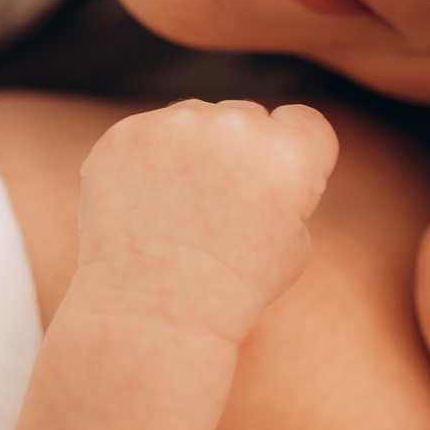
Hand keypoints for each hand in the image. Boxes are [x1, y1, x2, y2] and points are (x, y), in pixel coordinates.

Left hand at [71, 99, 337, 341]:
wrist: (156, 311)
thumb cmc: (234, 287)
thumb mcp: (295, 243)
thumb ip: (288, 188)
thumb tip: (264, 160)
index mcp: (289, 153)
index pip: (302, 122)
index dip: (291, 153)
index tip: (270, 185)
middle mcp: (236, 126)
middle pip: (246, 118)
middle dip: (237, 152)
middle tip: (217, 206)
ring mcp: (177, 124)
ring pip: (193, 121)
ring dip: (189, 151)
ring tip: (176, 211)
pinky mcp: (127, 133)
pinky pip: (146, 135)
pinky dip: (144, 162)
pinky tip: (144, 206)